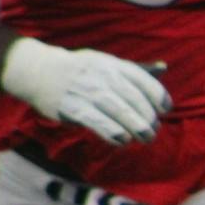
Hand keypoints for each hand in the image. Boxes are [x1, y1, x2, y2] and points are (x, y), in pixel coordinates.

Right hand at [0, 36, 169, 145]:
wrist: (40, 71)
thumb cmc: (82, 70)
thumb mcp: (107, 64)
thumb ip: (135, 71)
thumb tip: (164, 68)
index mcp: (113, 64)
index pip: (143, 80)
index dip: (158, 96)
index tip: (165, 110)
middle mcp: (101, 75)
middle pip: (133, 98)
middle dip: (148, 117)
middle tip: (153, 130)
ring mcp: (87, 91)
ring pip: (119, 111)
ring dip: (136, 127)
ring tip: (145, 138)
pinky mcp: (72, 107)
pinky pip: (98, 123)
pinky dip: (114, 133)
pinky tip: (122, 140)